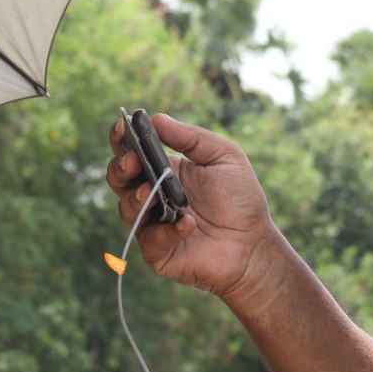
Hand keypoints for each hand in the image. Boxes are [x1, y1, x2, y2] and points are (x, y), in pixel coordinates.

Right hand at [106, 114, 280, 303]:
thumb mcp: (223, 156)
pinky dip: (167, 231)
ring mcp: (151, 224)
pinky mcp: (158, 252)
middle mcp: (151, 196)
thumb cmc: (240, 198)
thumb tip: (157, 119)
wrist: (254, 242)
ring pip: (126, 210)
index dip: (120, 139)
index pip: (130, 151)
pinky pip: (151, 241)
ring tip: (150, 192)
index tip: (121, 126)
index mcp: (161, 169)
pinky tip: (187, 223)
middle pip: (118, 179)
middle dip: (120, 168)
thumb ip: (191, 138)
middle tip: (133, 161)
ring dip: (136, 199)